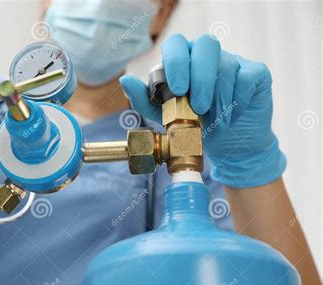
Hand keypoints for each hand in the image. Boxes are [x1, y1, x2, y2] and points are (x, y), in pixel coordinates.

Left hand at [120, 33, 285, 187]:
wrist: (226, 144)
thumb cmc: (194, 125)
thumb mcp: (164, 117)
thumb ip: (145, 99)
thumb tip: (126, 80)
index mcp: (184, 61)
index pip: (177, 43)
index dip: (177, 61)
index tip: (178, 89)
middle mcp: (208, 56)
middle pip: (206, 45)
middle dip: (201, 78)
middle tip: (199, 107)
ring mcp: (234, 61)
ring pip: (227, 65)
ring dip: (219, 98)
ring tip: (214, 120)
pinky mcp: (255, 73)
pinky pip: (248, 76)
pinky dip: (238, 100)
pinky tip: (231, 116)